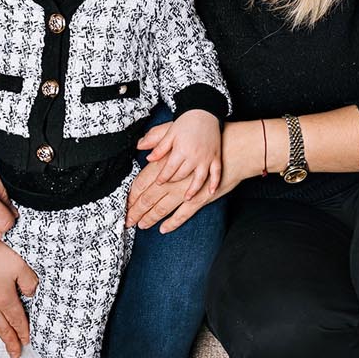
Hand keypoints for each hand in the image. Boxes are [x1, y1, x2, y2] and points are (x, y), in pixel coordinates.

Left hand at [127, 119, 261, 231]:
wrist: (233, 144)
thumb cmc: (205, 136)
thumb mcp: (176, 130)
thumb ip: (157, 138)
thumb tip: (141, 147)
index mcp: (166, 162)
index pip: (143, 183)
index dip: (132, 196)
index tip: (125, 205)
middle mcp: (175, 178)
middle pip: (150, 198)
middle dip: (138, 211)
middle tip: (128, 221)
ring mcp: (188, 189)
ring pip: (165, 207)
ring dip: (153, 217)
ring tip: (143, 225)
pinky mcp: (201, 197)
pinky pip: (184, 213)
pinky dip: (174, 221)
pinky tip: (164, 227)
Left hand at [142, 111, 221, 199]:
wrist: (206, 112)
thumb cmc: (188, 122)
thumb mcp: (170, 132)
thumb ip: (159, 146)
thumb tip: (147, 157)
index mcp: (180, 149)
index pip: (168, 169)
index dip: (162, 177)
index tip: (157, 182)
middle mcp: (193, 156)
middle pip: (181, 175)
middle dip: (173, 183)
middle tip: (168, 187)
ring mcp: (206, 158)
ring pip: (198, 178)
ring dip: (193, 190)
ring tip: (187, 198)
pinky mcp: (215, 157)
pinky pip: (216, 173)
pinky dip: (214, 183)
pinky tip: (211, 192)